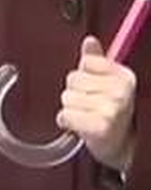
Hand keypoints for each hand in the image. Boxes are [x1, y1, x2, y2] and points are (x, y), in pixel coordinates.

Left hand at [57, 36, 137, 171]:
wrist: (124, 149)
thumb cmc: (113, 115)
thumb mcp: (109, 83)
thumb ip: (96, 61)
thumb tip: (89, 41)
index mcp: (125, 77)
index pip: (86, 62)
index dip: (85, 75)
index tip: (95, 88)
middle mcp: (121, 92)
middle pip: (72, 79)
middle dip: (76, 93)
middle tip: (91, 106)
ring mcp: (112, 110)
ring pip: (67, 98)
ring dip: (71, 109)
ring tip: (87, 117)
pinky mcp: (100, 127)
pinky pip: (65, 116)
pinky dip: (67, 122)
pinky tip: (80, 127)